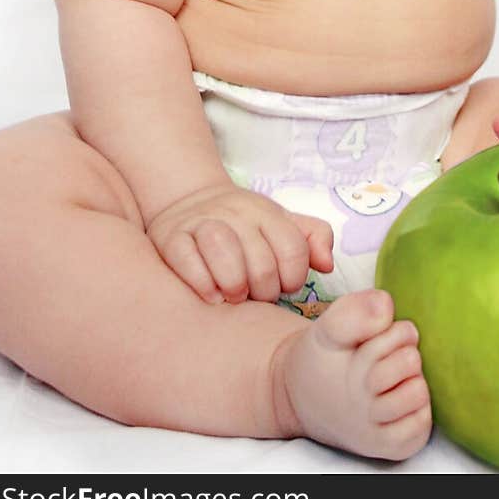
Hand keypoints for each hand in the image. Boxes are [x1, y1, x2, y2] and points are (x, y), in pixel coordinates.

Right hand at [146, 181, 334, 304]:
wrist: (190, 201)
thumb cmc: (244, 225)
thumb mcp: (282, 223)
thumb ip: (313, 238)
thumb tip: (327, 265)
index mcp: (267, 211)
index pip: (293, 248)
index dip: (293, 278)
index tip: (285, 286)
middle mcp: (235, 212)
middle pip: (261, 262)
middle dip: (264, 291)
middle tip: (257, 296)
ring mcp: (201, 222)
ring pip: (223, 251)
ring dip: (234, 285)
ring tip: (235, 297)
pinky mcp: (171, 237)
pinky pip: (187, 260)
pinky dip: (202, 283)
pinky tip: (211, 296)